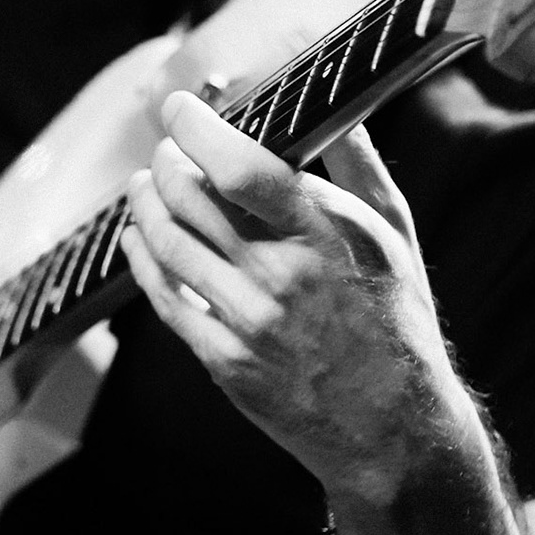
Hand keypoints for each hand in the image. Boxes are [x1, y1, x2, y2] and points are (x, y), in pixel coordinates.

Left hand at [120, 91, 473, 505]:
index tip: (180, 108)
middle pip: (190, 201)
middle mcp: (280, 278)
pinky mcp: (224, 362)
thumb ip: (360, 166)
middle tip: (166, 148)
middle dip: (166, 162)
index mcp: (324, 238)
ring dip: (145, 204)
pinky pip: (164, 299)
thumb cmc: (396, 321)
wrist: (393, 431)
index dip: (197, 130)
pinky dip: (142, 258)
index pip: (242, 170)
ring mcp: (246, 323)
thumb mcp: (396, 235)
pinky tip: (138, 237)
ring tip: (143, 184)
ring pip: (167, 244)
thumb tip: (340, 103)